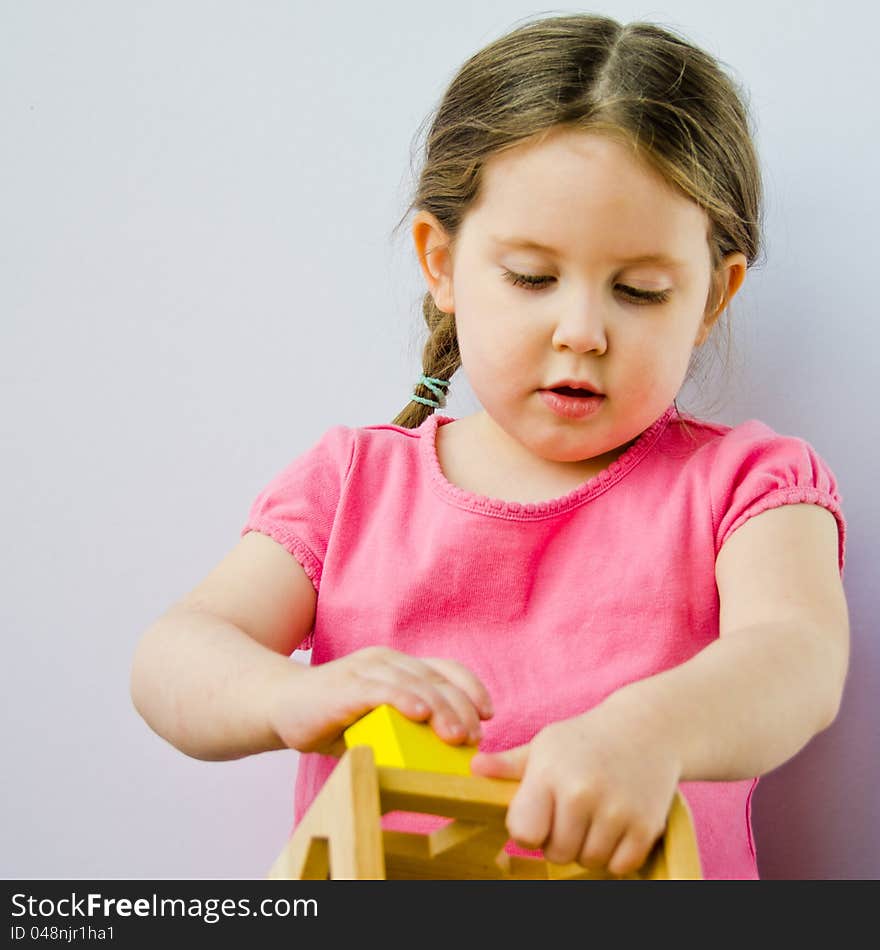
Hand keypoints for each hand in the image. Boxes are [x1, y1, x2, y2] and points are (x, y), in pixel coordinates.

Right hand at [269, 645, 493, 756]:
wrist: (279, 704)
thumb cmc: (330, 716)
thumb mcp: (375, 720)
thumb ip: (404, 729)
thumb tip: (444, 755)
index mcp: (398, 666)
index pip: (444, 669)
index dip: (470, 687)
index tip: (487, 714)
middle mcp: (386, 661)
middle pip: (435, 677)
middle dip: (461, 706)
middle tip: (474, 736)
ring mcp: (366, 670)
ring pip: (414, 682)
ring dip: (440, 708)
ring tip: (457, 734)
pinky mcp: (346, 686)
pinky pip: (381, 689)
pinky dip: (403, 699)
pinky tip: (419, 714)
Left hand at [469, 696, 681, 875]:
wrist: (647, 728)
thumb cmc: (586, 739)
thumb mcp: (545, 744)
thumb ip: (509, 764)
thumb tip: (474, 769)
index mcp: (549, 773)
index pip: (523, 832)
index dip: (528, 829)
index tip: (539, 814)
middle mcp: (581, 792)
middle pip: (557, 853)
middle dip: (559, 840)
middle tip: (571, 813)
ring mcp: (616, 810)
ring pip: (589, 861)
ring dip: (588, 847)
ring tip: (593, 816)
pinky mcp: (646, 825)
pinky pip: (620, 866)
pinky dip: (616, 854)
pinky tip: (615, 825)